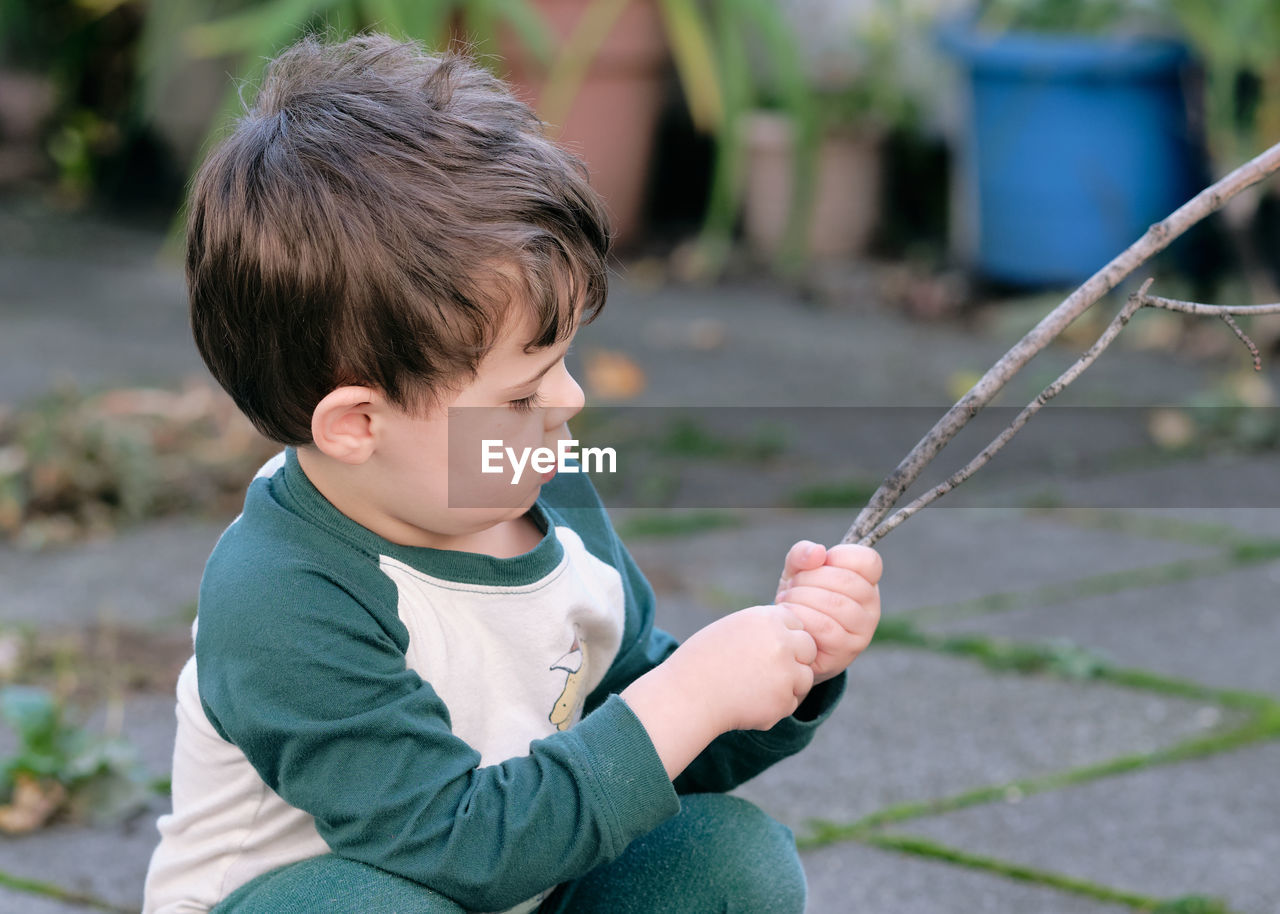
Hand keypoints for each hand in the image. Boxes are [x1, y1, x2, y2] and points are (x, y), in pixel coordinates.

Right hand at [621, 605, 816, 777]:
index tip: (768, 650)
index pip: (797, 623)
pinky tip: (748, 704)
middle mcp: (781, 641)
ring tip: (754, 689)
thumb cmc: (702, 662)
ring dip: (788, 685)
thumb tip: (792, 635)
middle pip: (809, 648)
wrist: (686, 696)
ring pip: (805, 678)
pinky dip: (775, 707)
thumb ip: (763, 629)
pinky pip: (791, 703)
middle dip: (795, 660)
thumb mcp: (732, 630)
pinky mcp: (784, 700)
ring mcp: (786, 672)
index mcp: (766, 618)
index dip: (786, 637)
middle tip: (770, 672)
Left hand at [775, 540, 881, 683]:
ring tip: (786, 601)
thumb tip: (818, 552)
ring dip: (802, 598)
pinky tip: (790, 617)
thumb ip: (803, 554)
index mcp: (865, 581)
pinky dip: (803, 618)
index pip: (869, 561)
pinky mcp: (847, 650)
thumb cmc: (799, 601)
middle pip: (847, 580)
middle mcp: (871, 605)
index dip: (840, 556)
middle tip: (791, 586)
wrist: (790, 640)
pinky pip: (826, 628)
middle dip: (809, 578)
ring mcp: (863, 629)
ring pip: (836, 604)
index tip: (819, 563)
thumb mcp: (796, 572)